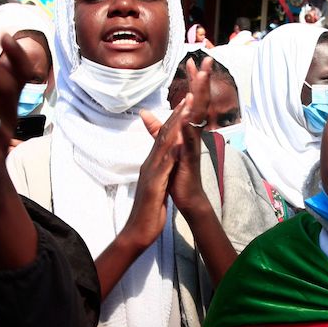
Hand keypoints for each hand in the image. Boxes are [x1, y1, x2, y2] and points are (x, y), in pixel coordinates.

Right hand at [119, 99, 192, 250]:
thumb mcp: (156, 186)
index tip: (186, 103)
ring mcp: (151, 173)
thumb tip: (166, 161)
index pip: (165, 137)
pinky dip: (171, 151)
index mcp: (153, 164)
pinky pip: (163, 165)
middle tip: (188, 95)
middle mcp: (150, 164)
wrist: (138, 231)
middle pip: (164, 135)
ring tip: (186, 109)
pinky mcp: (154, 184)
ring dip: (175, 126)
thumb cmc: (149, 210)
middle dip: (176, 114)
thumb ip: (160, 171)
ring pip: (163, 144)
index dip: (175, 119)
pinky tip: (179, 141)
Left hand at [142, 56, 213, 215]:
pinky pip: (190, 140)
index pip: (190, 100)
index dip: (192, 81)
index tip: (192, 61)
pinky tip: (187, 116)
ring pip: (197, 116)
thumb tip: (145, 113)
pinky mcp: (189, 157)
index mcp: (188, 129)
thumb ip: (157, 128)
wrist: (187, 196)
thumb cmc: (178, 171)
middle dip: (202, 80)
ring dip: (199, 96)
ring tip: (202, 78)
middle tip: (207, 59)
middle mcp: (194, 132)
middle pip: (198, 102)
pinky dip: (189, 128)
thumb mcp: (165, 145)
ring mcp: (193, 143)